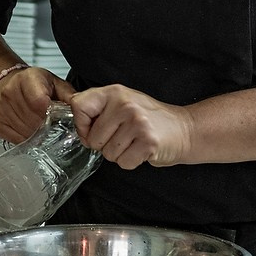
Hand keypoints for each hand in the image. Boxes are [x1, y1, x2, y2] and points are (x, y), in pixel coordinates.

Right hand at [0, 66, 77, 142]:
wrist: (6, 82)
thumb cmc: (34, 84)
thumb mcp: (54, 82)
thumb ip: (69, 95)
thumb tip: (82, 109)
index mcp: (27, 79)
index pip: (38, 102)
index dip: (49, 114)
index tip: (54, 116)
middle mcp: (10, 92)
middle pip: (33, 120)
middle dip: (45, 125)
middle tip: (49, 122)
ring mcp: (1, 108)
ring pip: (25, 132)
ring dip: (36, 133)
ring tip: (39, 125)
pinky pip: (16, 138)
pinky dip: (26, 138)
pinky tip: (29, 129)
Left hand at [68, 85, 192, 168]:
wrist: (184, 129)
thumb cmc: (149, 118)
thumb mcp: (122, 102)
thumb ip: (98, 107)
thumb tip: (71, 116)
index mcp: (114, 92)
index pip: (78, 106)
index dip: (81, 125)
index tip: (92, 130)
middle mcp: (125, 104)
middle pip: (93, 138)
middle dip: (105, 144)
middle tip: (123, 137)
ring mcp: (137, 122)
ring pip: (108, 153)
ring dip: (119, 154)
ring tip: (134, 142)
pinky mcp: (148, 141)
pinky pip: (123, 163)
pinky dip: (131, 161)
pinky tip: (142, 149)